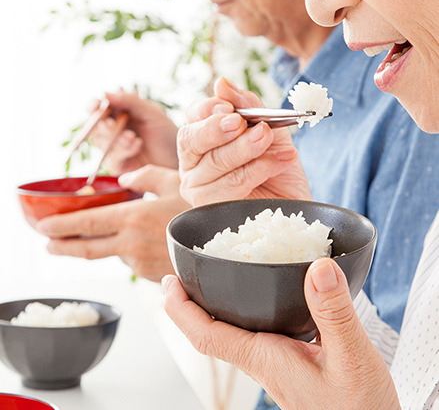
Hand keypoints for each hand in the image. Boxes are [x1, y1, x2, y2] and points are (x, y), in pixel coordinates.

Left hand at [36, 166, 189, 281]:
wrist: (227, 245)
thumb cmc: (202, 209)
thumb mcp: (174, 181)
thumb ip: (143, 176)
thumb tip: (124, 180)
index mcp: (134, 218)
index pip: (87, 223)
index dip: (61, 226)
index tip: (44, 228)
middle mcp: (132, 245)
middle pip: (87, 250)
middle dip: (64, 247)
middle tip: (49, 245)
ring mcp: (141, 264)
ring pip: (114, 254)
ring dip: (106, 246)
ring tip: (113, 235)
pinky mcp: (152, 276)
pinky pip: (134, 262)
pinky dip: (131, 252)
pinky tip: (148, 241)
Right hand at [90, 90, 178, 174]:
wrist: (180, 156)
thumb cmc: (167, 132)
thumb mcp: (151, 112)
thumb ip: (129, 101)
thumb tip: (105, 93)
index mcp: (117, 114)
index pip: (97, 109)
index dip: (93, 106)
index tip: (95, 106)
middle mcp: (112, 131)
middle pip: (94, 127)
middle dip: (102, 125)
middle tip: (110, 125)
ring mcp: (114, 149)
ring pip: (100, 142)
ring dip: (115, 138)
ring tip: (132, 137)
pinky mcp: (119, 165)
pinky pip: (112, 158)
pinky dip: (123, 150)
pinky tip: (137, 145)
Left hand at [163, 258, 399, 409]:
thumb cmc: (360, 408)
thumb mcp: (353, 357)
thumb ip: (335, 313)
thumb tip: (318, 269)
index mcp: (265, 357)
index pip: (206, 334)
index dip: (181, 309)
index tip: (168, 282)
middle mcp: (262, 358)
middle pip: (211, 330)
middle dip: (190, 303)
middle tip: (184, 273)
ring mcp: (274, 361)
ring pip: (231, 330)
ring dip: (215, 305)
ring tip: (214, 277)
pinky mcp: (289, 360)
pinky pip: (255, 331)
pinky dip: (245, 310)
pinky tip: (259, 297)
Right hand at [177, 77, 310, 205]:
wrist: (295, 203)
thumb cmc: (277, 166)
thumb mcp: (270, 129)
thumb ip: (248, 106)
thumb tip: (222, 84)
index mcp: (203, 140)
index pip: (193, 117)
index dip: (207, 110)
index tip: (230, 108)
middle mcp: (193, 164)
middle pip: (191, 140)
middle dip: (217, 129)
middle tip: (242, 123)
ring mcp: (198, 189)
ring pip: (213, 163)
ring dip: (245, 149)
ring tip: (268, 140)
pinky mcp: (211, 210)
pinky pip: (229, 186)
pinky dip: (257, 171)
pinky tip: (278, 162)